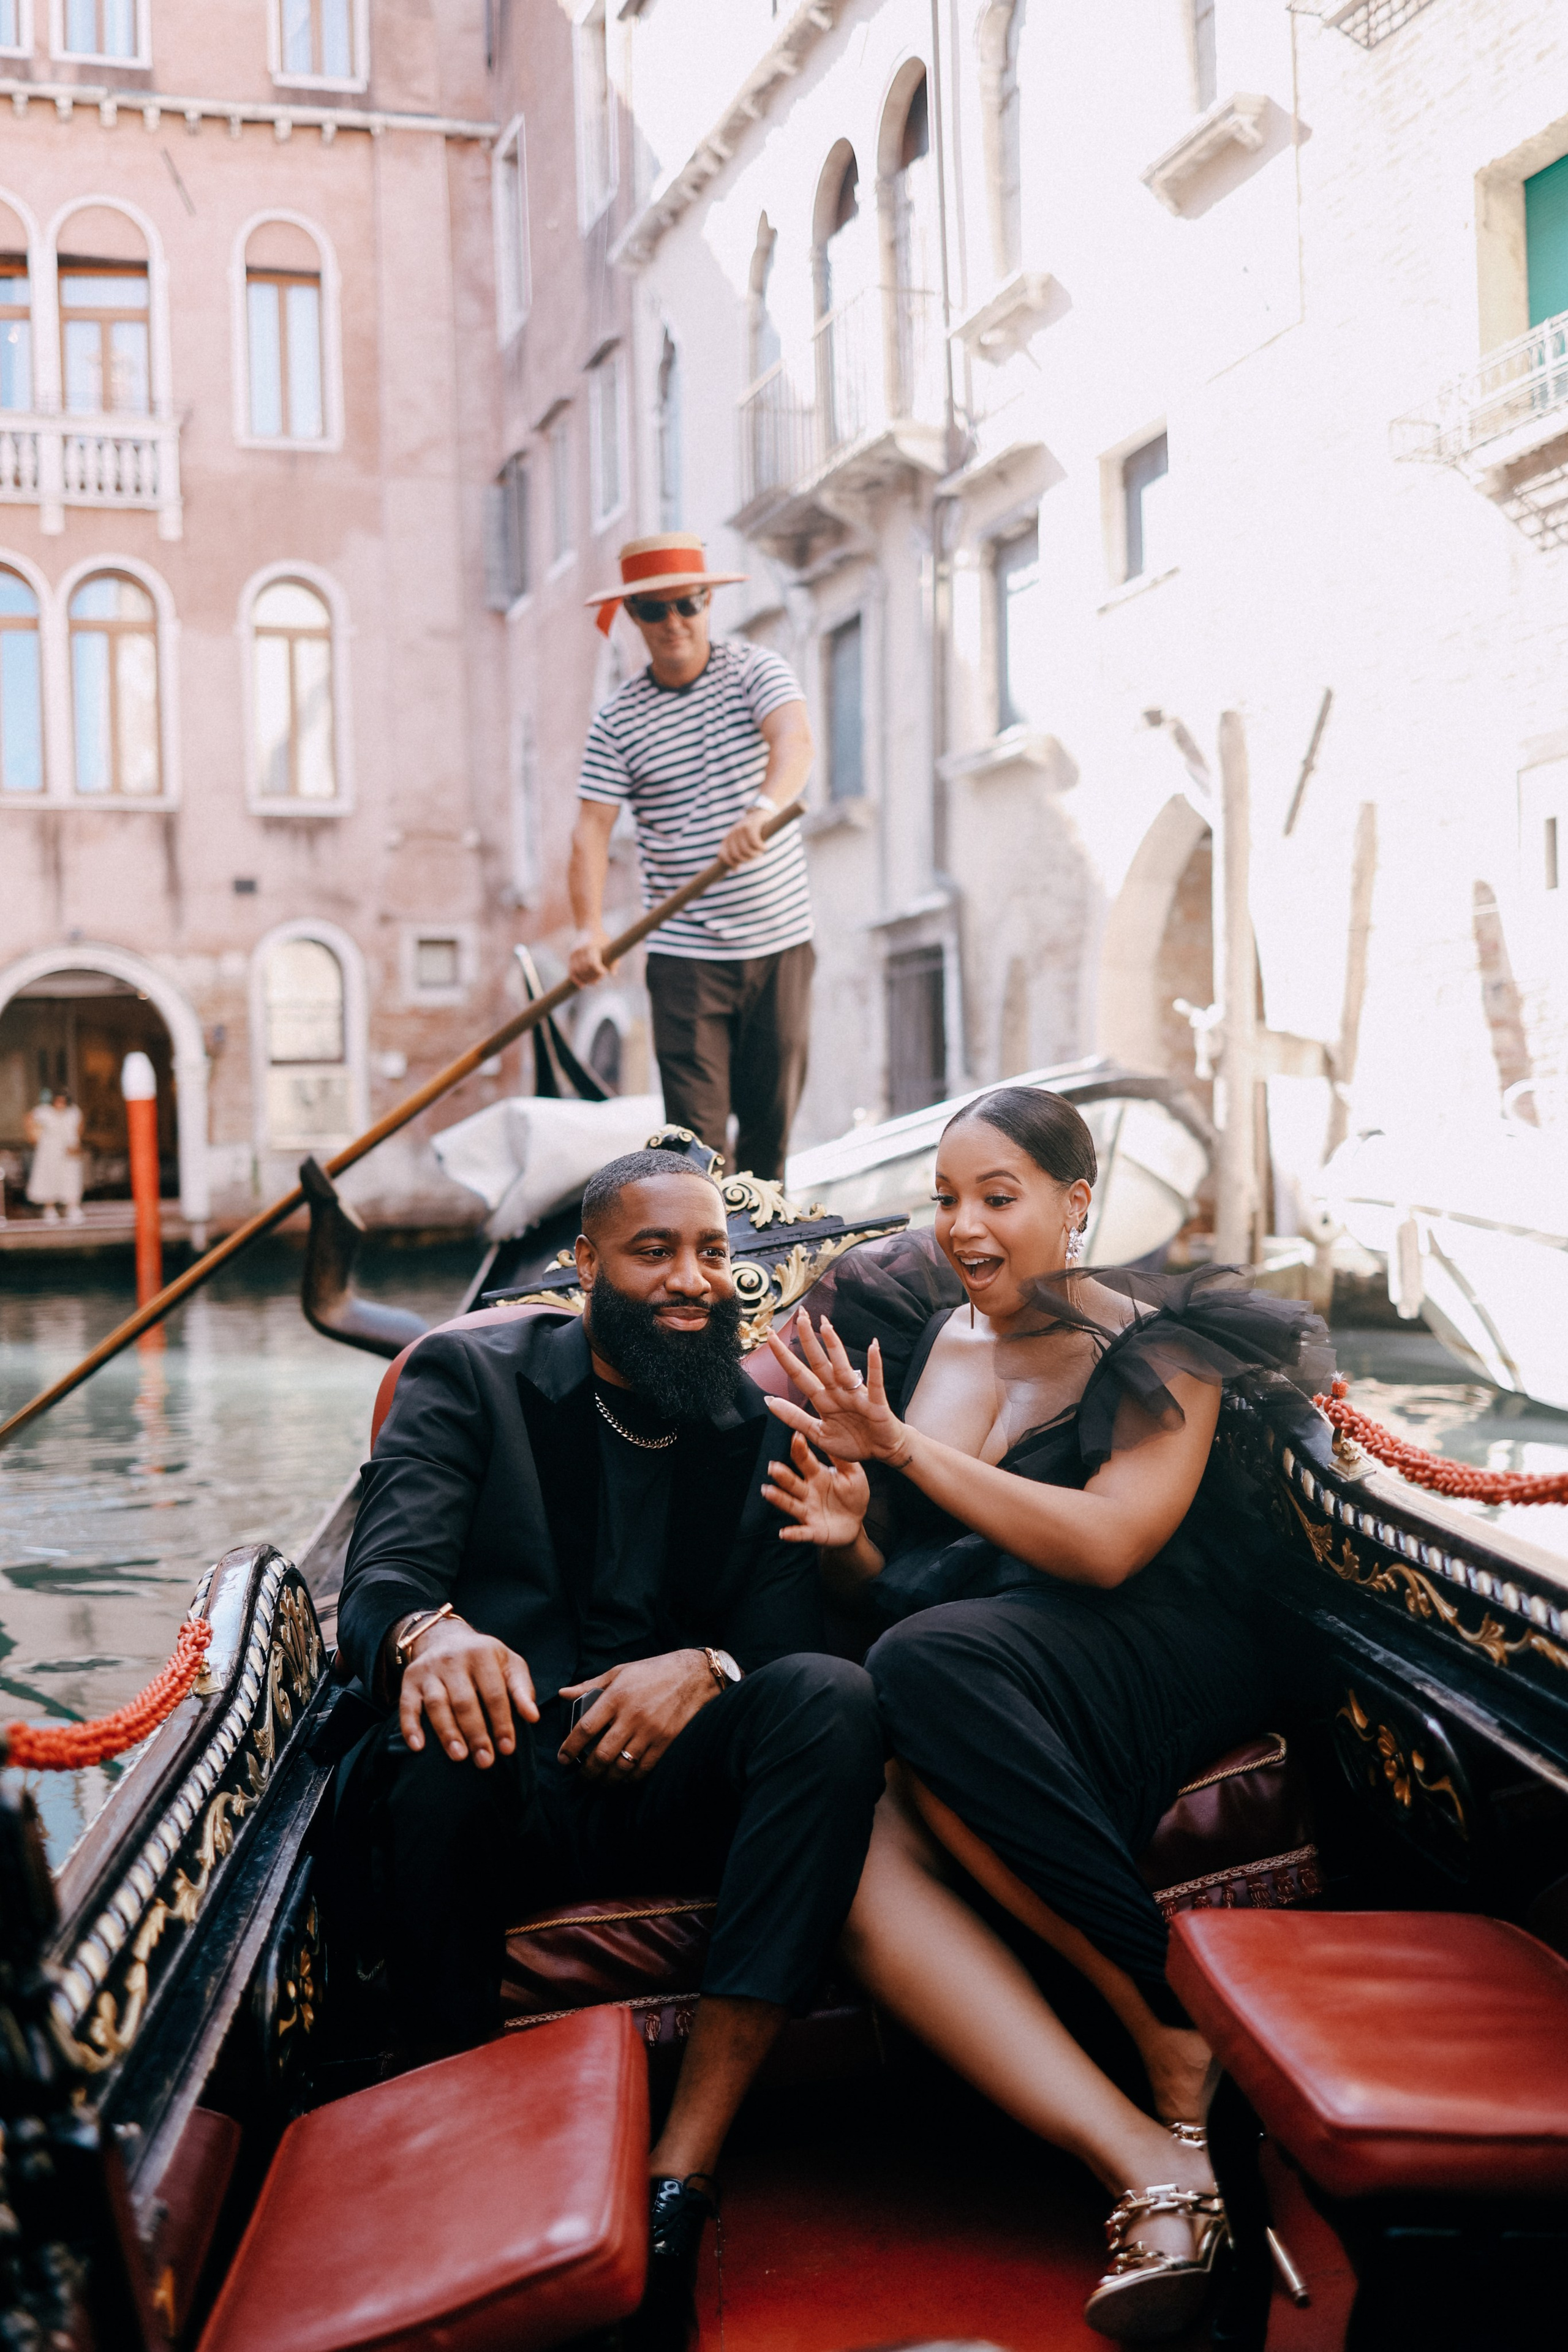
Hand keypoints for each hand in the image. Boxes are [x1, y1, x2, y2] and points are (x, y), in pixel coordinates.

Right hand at [398, 1617, 538, 1768]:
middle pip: (465, 1701)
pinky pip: (407, 1704)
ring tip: (459, 1756)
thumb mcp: (509, 1664)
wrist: (445, 1637)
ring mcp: (430, 1669)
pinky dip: (410, 1725)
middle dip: (476, 1733)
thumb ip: (522, 1689)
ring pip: (437, 1704)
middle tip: (485, 1761)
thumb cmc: (484, 1659)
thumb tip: (532, 1717)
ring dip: (447, 1732)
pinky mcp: (410, 1679)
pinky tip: (418, 1746)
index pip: (494, 1693)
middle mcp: (453, 1659)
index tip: (507, 1749)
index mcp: (482, 1654)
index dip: (502, 1722)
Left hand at [558, 1650, 718, 1781]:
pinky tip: (624, 1777)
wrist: (694, 1675)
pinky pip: (644, 1767)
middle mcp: (631, 1716)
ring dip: (607, 1778)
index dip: (570, 1748)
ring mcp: (650, 1730)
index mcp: (616, 1696)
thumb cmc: (653, 1671)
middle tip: (582, 1776)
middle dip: (588, 1771)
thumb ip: (590, 1685)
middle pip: (602, 1754)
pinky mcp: (666, 1740)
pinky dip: (631, 1777)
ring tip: (601, 1780)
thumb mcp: (620, 1671)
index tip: (563, 1759)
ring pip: (622, 1765)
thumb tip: (563, 1694)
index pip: (585, 1728)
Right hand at [568, 929, 610, 986]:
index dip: (599, 972)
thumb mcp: (610, 946)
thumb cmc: (602, 939)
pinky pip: (571, 971)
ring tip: (594, 981)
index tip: (605, 972)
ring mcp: (574, 953)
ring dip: (586, 980)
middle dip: (593, 977)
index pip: (592, 964)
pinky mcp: (570, 956)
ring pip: (578, 972)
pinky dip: (576, 979)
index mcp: (591, 947)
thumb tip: (613, 974)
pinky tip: (582, 985)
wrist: (588, 928)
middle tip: (600, 978)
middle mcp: (580, 950)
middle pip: (585, 970)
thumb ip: (613, 960)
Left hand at [718, 805, 772, 868]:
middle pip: (737, 855)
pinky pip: (755, 842)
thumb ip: (737, 854)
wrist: (762, 813)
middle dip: (747, 859)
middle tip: (755, 856)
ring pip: (746, 850)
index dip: (730, 864)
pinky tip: (765, 847)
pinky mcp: (751, 825)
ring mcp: (741, 828)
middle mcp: (732, 833)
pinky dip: (761, 848)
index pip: (723, 855)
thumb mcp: (742, 843)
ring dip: (756, 854)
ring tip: (761, 851)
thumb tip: (735, 870)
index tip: (737, 868)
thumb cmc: (753, 833)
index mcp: (728, 839)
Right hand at [762, 1429, 870, 1546]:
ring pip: (791, 1504)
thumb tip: (836, 1438)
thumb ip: (843, 1461)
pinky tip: (783, 1532)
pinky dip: (792, 1533)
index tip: (795, 1437)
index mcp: (818, 1476)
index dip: (800, 1450)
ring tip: (767, 1491)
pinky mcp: (813, 1530)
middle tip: (773, 1466)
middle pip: (793, 1482)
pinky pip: (801, 1532)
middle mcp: (808, 1493)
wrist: (856, 1522)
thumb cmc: (853, 1495)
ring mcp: (808, 1511)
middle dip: (782, 1475)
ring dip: (778, 1499)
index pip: (805, 1461)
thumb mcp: (853, 1475)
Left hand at [763, 1313, 911, 1467]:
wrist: (882, 1452)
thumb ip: (795, 1417)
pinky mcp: (875, 1403)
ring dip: (835, 1347)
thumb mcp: (818, 1433)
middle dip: (809, 1339)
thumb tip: (769, 1401)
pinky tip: (873, 1347)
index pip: (799, 1374)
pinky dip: (874, 1365)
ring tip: (826, 1325)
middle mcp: (837, 1392)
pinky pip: (875, 1382)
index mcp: (823, 1399)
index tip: (770, 1336)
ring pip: (842, 1367)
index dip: (784, 1356)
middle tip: (800, 1315)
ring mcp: (856, 1395)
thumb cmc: (853, 1441)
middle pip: (819, 1362)